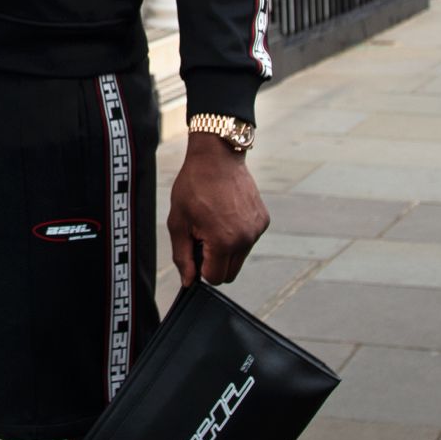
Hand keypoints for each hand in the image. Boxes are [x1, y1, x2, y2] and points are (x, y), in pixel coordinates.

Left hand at [166, 132, 269, 287]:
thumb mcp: (178, 223)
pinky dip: (237, 236)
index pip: (214, 279)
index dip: (200, 268)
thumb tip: (188, 282)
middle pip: (229, 274)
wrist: (217, 157)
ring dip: (226, 250)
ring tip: (214, 222)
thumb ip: (182, 256)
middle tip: (202, 237)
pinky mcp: (263, 221)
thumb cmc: (193, 187)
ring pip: (239, 259)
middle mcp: (246, 239)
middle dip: (214, 263)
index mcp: (224, 242)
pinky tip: (226, 215)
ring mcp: (257, 230)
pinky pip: (248, 241)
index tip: (195, 248)